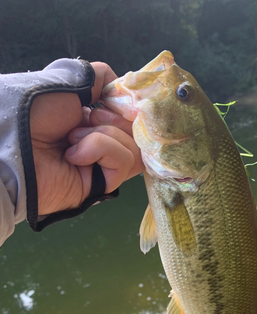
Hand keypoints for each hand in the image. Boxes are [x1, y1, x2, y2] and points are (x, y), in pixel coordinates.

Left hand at [30, 62, 142, 215]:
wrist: (16, 144)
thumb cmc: (33, 110)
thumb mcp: (69, 81)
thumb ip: (99, 78)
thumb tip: (121, 85)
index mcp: (90, 119)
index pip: (127, 114)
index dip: (126, 105)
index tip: (112, 98)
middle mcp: (98, 142)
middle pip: (135, 131)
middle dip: (114, 118)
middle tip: (88, 117)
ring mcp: (101, 165)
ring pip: (133, 146)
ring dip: (104, 134)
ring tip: (72, 138)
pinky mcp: (102, 185)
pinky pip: (123, 160)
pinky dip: (100, 149)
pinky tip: (73, 155)